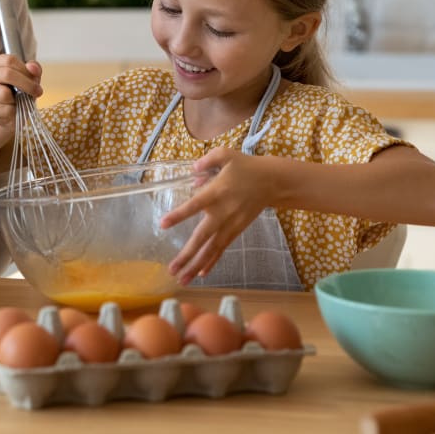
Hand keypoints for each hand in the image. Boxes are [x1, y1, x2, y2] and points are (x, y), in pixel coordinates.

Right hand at [0, 54, 42, 129]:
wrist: (9, 111)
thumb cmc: (19, 90)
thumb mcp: (29, 77)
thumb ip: (33, 69)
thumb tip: (32, 67)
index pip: (9, 61)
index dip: (25, 71)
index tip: (36, 81)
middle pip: (6, 74)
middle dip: (26, 85)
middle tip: (37, 92)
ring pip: (3, 94)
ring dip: (18, 99)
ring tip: (22, 101)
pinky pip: (4, 109)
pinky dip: (14, 111)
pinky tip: (15, 109)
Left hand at [160, 148, 275, 284]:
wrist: (271, 182)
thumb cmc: (244, 167)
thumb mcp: (225, 154)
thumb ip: (206, 160)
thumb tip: (192, 171)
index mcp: (217, 192)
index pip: (195, 205)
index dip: (180, 215)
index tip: (163, 224)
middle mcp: (223, 212)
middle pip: (202, 237)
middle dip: (187, 255)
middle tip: (171, 269)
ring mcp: (230, 224)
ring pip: (211, 249)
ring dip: (196, 265)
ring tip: (182, 279)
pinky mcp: (236, 230)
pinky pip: (221, 249)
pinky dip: (211, 262)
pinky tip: (200, 274)